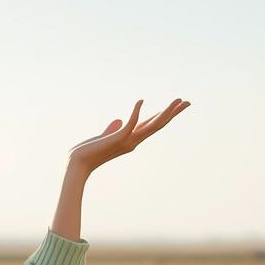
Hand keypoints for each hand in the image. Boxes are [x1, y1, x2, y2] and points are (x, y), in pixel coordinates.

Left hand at [68, 98, 190, 172]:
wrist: (77, 163)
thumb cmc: (88, 152)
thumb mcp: (104, 137)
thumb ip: (112, 129)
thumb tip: (118, 120)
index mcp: (130, 139)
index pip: (151, 125)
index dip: (164, 115)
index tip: (176, 106)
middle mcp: (132, 141)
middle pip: (158, 125)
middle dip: (173, 113)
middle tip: (188, 102)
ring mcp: (127, 140)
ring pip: (152, 125)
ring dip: (165, 112)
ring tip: (177, 100)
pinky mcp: (118, 138)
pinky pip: (131, 123)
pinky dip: (136, 112)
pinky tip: (140, 101)